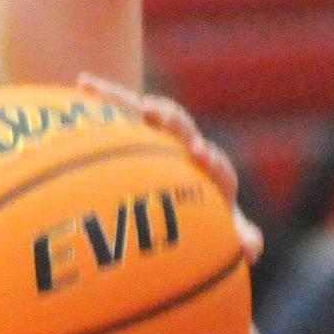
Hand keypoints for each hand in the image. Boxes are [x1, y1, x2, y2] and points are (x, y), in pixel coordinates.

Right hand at [78, 73, 264, 267]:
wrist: (192, 192)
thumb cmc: (204, 216)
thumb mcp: (219, 232)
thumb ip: (238, 238)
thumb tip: (251, 249)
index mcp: (212, 173)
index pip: (216, 164)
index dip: (210, 159)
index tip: (199, 154)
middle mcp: (189, 147)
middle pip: (184, 130)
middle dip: (173, 123)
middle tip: (158, 115)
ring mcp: (164, 136)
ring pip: (155, 115)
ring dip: (139, 105)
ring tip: (123, 100)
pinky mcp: (140, 129)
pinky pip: (122, 113)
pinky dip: (105, 97)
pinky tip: (82, 83)